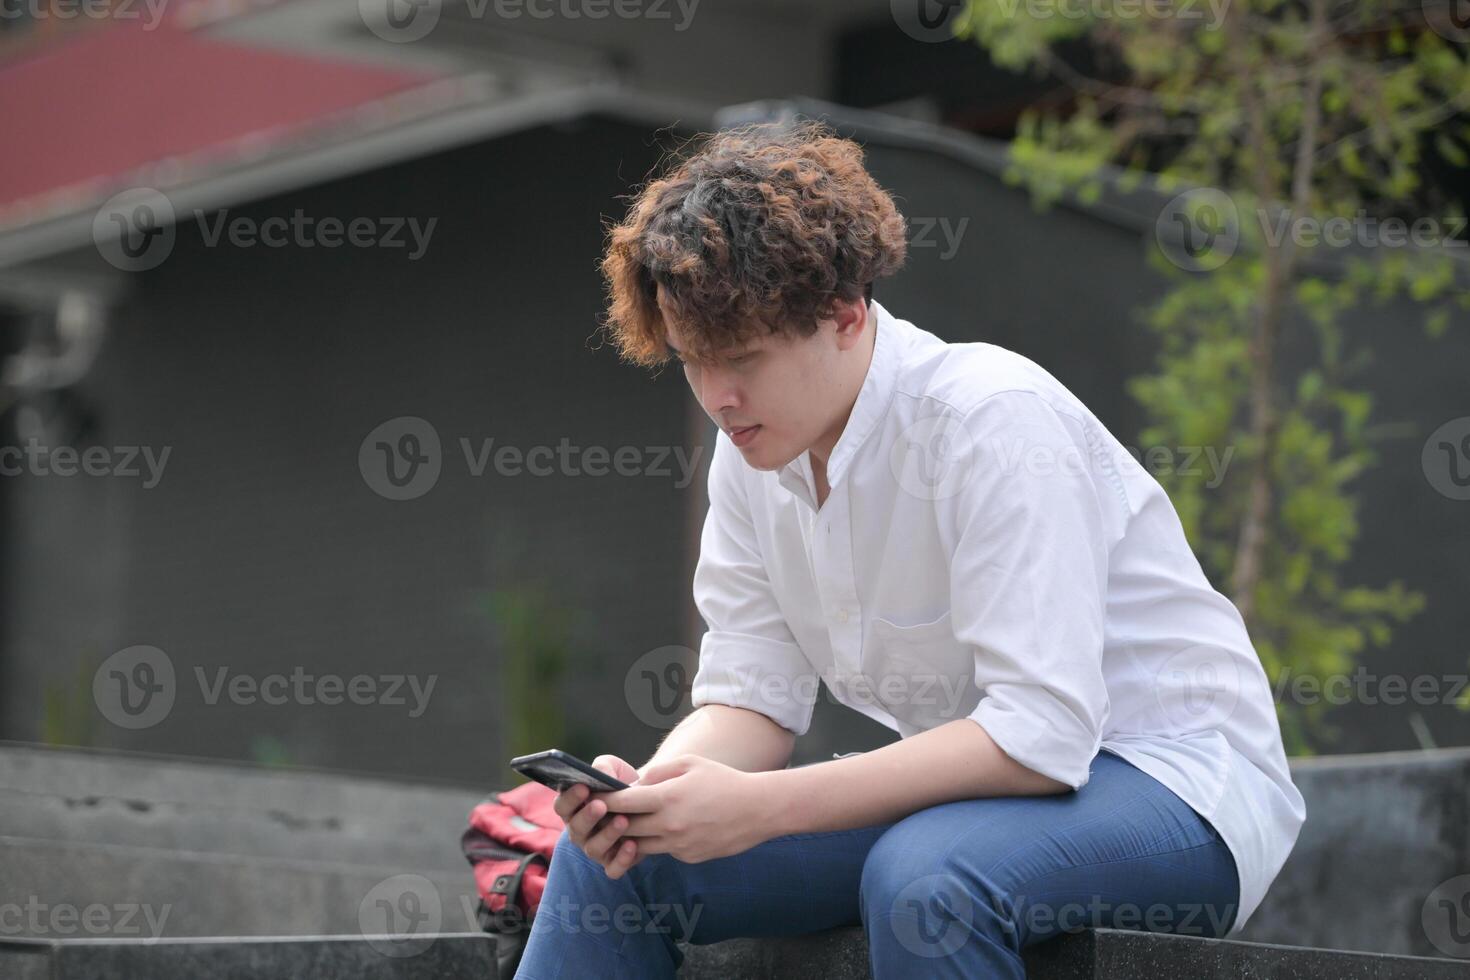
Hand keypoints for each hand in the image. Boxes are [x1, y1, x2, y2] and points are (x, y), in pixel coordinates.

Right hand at [551, 754, 643, 878]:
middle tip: (601, 805)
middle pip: (575, 829)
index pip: (561, 806)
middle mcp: (580, 831)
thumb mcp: (614, 770)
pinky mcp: (612, 863)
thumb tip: (599, 771)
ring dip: (607, 835)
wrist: (647, 804)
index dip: (570, 798)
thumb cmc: (622, 785)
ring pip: (593, 848)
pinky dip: (622, 859)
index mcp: (573, 808)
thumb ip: (604, 767)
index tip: (583, 787)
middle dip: (587, 817)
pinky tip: (633, 844)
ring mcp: (595, 849)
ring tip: (623, 820)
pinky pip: (613, 869)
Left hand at [593, 755, 773, 863]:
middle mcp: (669, 825)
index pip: (623, 803)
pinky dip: (657, 841)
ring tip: (624, 825)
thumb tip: (634, 784)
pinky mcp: (688, 857)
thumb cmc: (723, 780)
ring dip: (631, 835)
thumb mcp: (689, 764)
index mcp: (667, 798)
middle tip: (599, 814)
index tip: (592, 797)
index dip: (604, 800)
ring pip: (640, 845)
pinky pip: (663, 850)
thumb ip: (657, 773)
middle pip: (626, 827)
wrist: (757, 809)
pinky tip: (662, 830)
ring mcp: (679, 845)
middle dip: (611, 821)